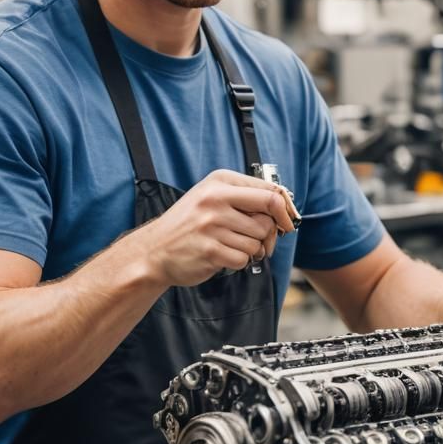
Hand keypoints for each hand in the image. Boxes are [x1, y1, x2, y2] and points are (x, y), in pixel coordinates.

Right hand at [139, 169, 294, 286]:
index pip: (269, 192)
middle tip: (260, 240)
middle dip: (270, 234)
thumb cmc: (188, 224)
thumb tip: (285, 207)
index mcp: (220, 182)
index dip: (286, 209)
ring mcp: (212, 225)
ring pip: (257, 241)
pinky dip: (239, 261)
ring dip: (251, 249)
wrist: (154, 251)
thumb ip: (245, 196)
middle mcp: (215, 200)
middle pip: (268, 218)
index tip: (288, 221)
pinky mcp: (210, 250)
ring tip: (231, 246)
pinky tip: (222, 256)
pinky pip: (244, 258)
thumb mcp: (212, 196)